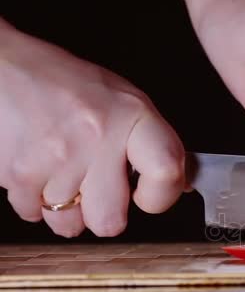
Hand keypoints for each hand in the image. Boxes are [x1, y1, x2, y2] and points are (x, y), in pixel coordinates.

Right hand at [0, 19, 185, 236]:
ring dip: (64, 209)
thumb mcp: (120, 99)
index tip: (150, 197)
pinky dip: (33, 200)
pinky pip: (33, 214)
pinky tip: (37, 170)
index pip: (167, 171)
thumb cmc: (62, 81)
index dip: (162, 196)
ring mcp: (58, 157)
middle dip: (103, 215)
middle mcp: (98, 136)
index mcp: (132, 115)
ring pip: (70, 225)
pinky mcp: (21, 172)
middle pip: (112, 220)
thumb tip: (180, 182)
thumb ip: (148, 142)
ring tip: (60, 173)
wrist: (1, 66)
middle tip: (97, 193)